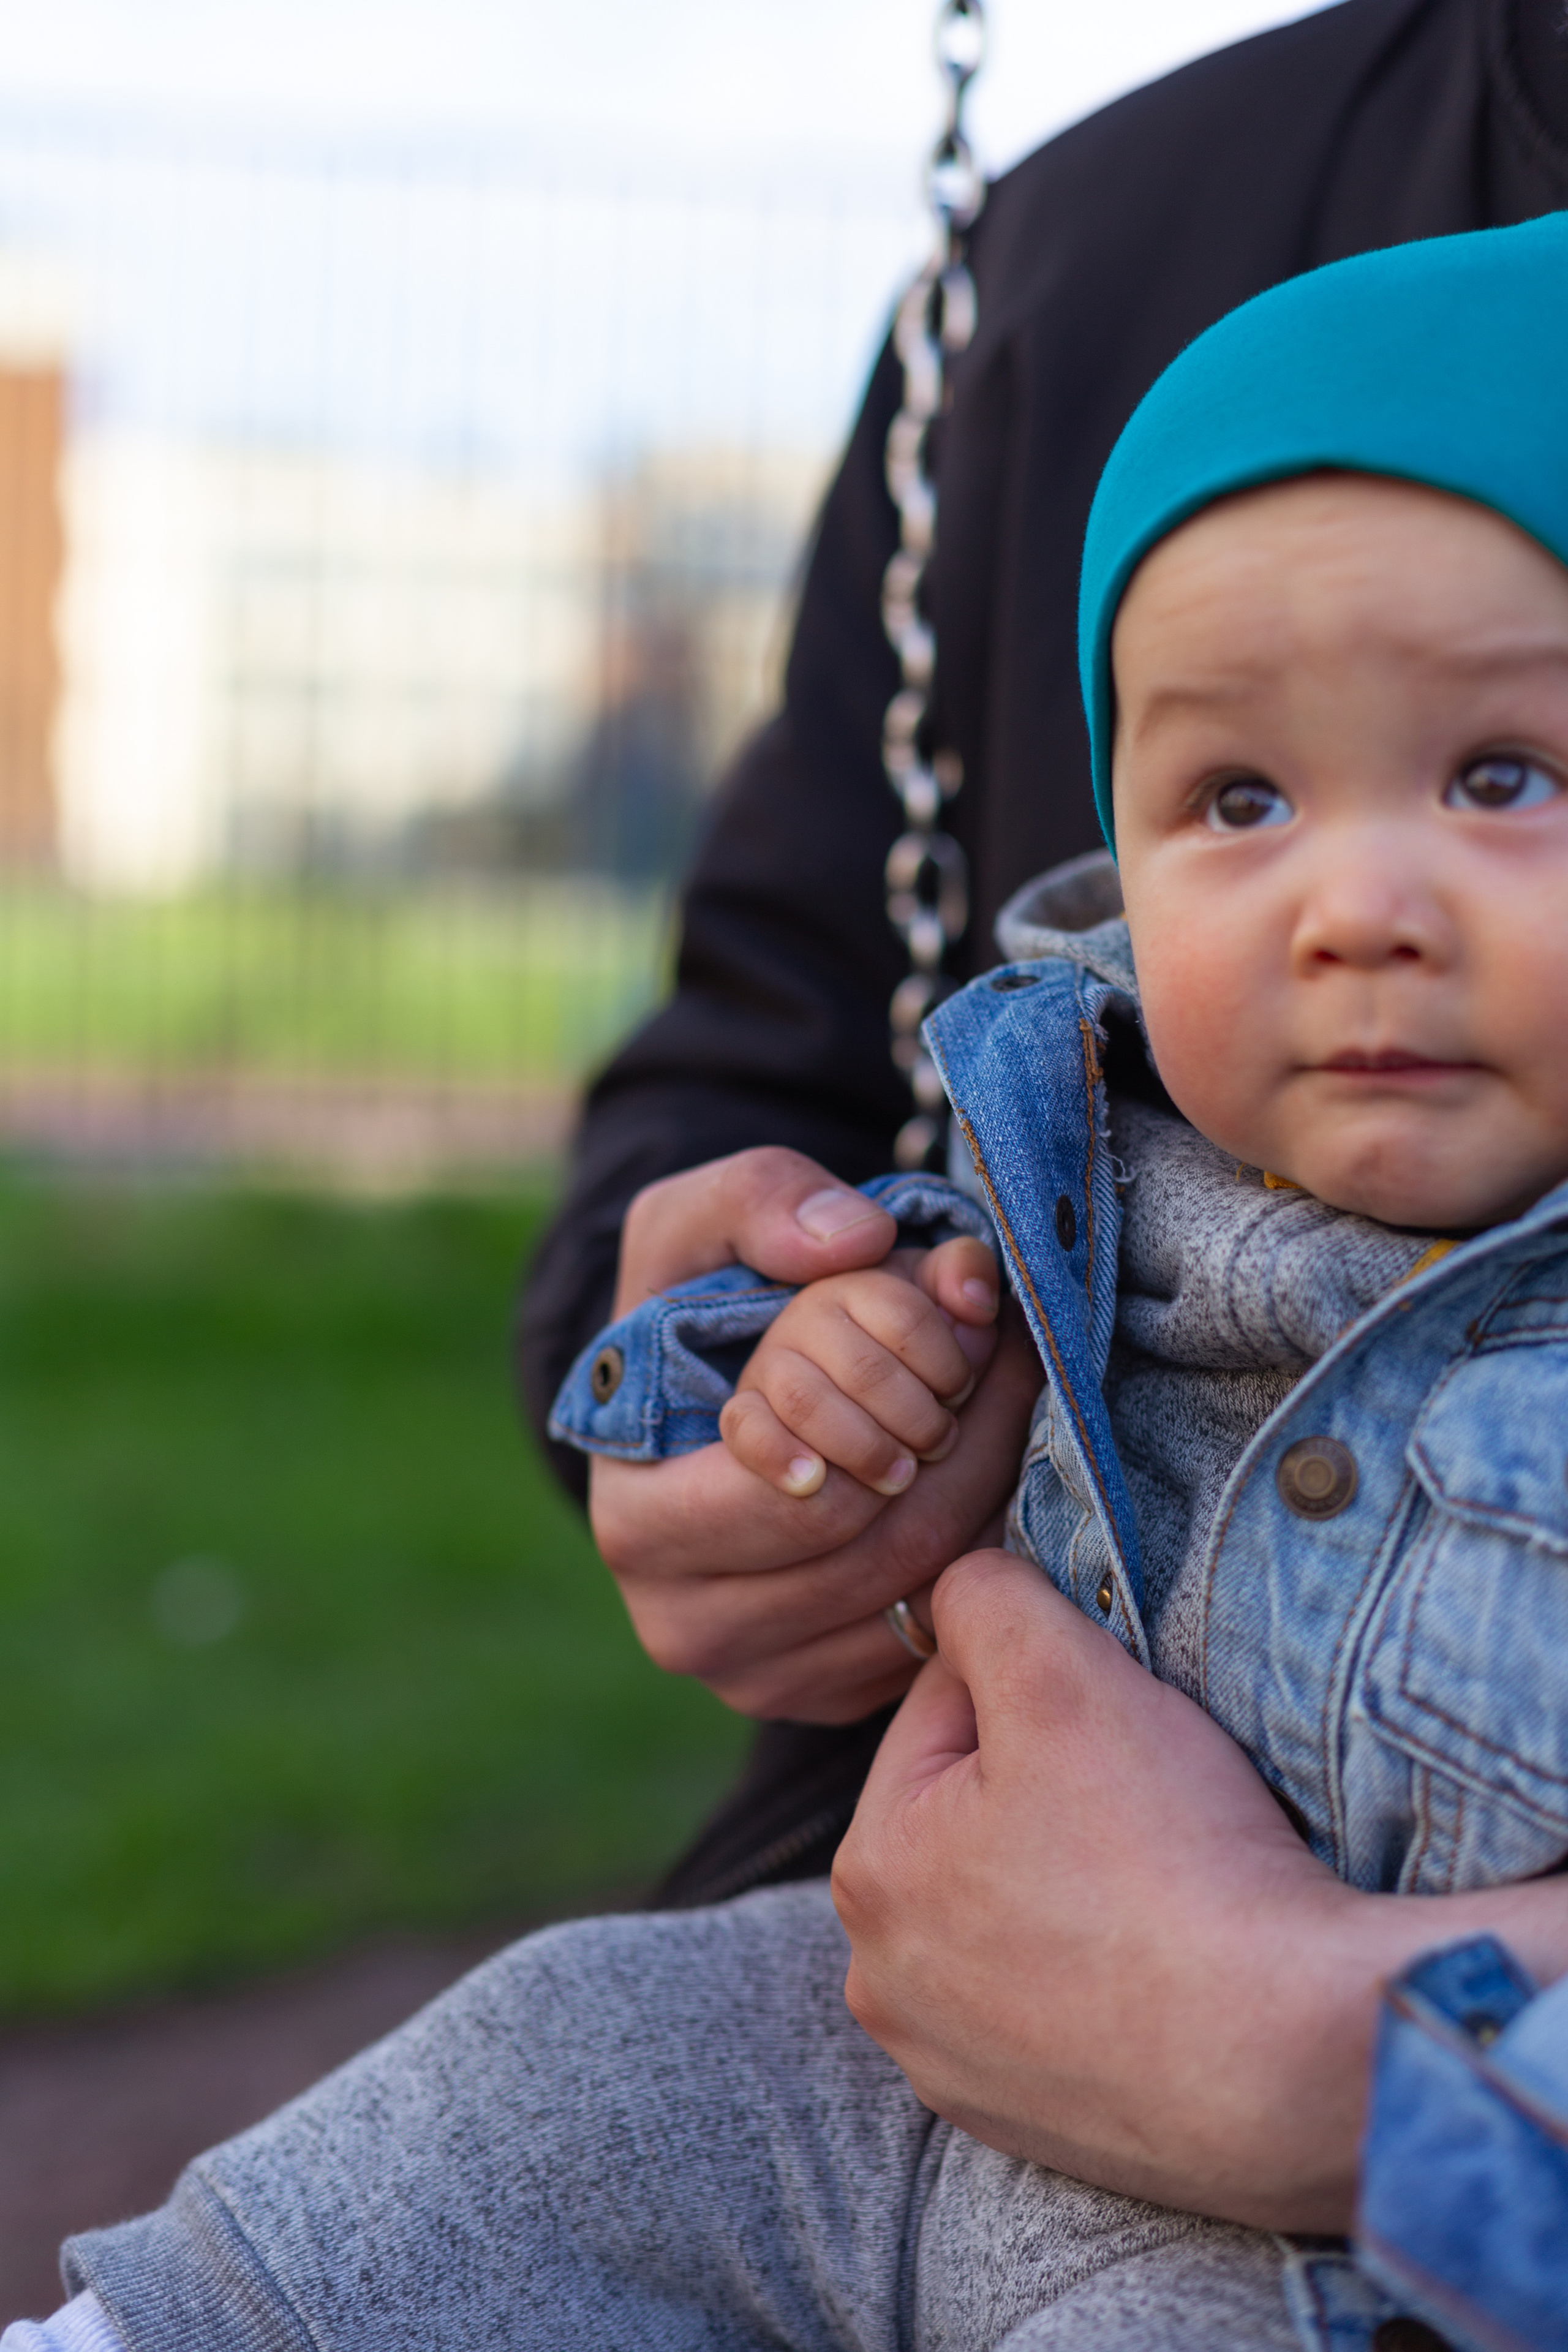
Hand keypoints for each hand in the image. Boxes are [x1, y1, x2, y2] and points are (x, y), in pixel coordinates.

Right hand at [590, 1148, 1037, 1721]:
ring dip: (990, 1485)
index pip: (805, 1500)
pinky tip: (977, 1471)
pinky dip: (981, 1549)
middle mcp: (687, 1626)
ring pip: (927, 1593)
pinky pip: (939, 1634)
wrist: (699, 1395)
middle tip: (1001, 1355)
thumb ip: (763, 1199)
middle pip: (886, 1547)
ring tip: (999, 1397)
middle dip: (967, 1439)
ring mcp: (760, 1675)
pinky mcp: (827, 1695)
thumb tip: (854, 1242)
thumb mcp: (704, 1217)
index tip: (945, 1331)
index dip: (895, 1406)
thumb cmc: (699, 1304)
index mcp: (639, 1525)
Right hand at [721, 1239, 999, 1499]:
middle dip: (917, 1419)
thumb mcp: (942, 1306)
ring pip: (807, 1402)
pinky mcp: (742, 1410)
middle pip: (865, 1369)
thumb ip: (964, 1279)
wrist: (841, 1400)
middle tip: (938, 1445)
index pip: (909, 1317)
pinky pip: (747, 1428)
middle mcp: (807, 1316)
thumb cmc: (906, 1354)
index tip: (960, 1396)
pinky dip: (781, 1456)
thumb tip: (976, 1301)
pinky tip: (813, 1483)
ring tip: (900, 1477)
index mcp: (860, 1283)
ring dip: (865, 1448)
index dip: (950, 1368)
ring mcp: (769, 1364)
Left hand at [832, 1549, 1567, 2229]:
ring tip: (1162, 1874)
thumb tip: (957, 1584)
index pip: (946, 1710)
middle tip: (1150, 1795)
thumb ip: (987, 1599)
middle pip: (973, 1813)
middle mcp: (886, 1982)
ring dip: (1074, 1873)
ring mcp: (956, 2065)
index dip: (1041, 1683)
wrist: (1296, 2056)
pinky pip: (1061, 1998)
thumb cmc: (1172, 1859)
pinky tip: (1165, 1957)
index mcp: (870, 1872)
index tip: (1119, 1715)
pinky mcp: (1035, 2123)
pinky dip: (1104, 1967)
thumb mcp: (1065, 1676)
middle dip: (1050, 1781)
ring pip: (1015, 1906)